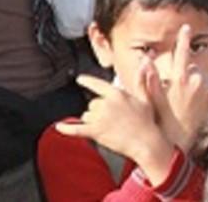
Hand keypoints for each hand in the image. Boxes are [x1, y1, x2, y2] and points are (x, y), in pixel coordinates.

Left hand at [57, 72, 175, 184]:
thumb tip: (145, 63)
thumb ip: (141, 80)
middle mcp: (106, 103)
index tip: (79, 79)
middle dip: (99, 112)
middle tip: (114, 121)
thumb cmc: (148, 122)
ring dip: (93, 122)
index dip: (87, 81)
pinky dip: (67, 129)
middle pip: (92, 104)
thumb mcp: (145, 98)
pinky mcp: (96, 131)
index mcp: (116, 93)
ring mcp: (100, 117)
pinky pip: (77, 129)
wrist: (147, 144)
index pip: (96, 84)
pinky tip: (59, 127)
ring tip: (110, 129)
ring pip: (87, 117)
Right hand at [146, 25, 207, 150]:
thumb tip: (146, 58)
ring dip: (198, 75)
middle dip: (187, 67)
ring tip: (191, 83)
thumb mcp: (152, 96)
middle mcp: (195, 81)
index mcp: (180, 78)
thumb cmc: (163, 116)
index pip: (182, 53)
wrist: (178, 137)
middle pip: (193, 64)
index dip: (184, 39)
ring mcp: (206, 90)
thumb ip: (149, 76)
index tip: (186, 27)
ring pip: (204, 74)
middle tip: (179, 78)